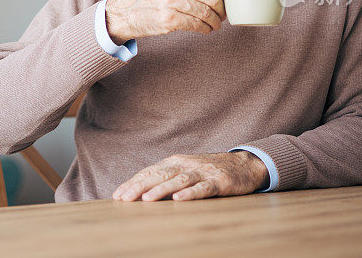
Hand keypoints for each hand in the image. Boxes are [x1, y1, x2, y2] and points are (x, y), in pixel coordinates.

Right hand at [105, 0, 224, 43]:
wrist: (122, 12)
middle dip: (221, 8)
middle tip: (221, 13)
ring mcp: (170, 1)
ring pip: (206, 12)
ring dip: (215, 21)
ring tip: (215, 23)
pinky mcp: (168, 19)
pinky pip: (196, 25)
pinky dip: (205, 29)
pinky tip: (205, 29)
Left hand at [112, 152, 268, 201]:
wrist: (244, 164)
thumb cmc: (208, 170)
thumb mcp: (185, 170)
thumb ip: (166, 178)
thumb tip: (139, 192)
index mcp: (175, 161)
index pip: (149, 172)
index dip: (133, 183)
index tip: (118, 195)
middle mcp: (186, 164)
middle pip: (159, 175)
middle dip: (140, 187)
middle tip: (124, 198)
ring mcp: (202, 172)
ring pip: (178, 180)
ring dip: (161, 190)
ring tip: (146, 199)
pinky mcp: (218, 182)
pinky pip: (203, 188)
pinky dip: (190, 193)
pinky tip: (179, 199)